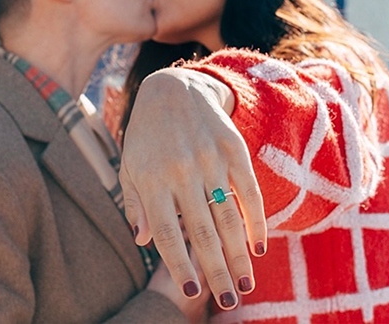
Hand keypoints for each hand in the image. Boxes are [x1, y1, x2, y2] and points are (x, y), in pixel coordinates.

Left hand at [121, 68, 266, 310]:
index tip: (190, 291)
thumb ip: (135, 204)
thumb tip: (144, 241)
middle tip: (229, 300)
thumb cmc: (146, 136)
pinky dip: (255, 221)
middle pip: (203, 233)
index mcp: (152, 180)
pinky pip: (248, 192)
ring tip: (245, 283)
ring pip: (228, 218)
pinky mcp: (233, 150)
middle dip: (217, 271)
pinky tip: (257, 247)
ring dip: (239, 255)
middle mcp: (182, 172)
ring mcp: (210, 160)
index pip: (168, 233)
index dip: (180, 264)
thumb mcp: (130, 167)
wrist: (174, 88)